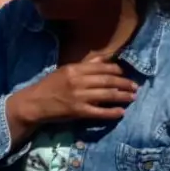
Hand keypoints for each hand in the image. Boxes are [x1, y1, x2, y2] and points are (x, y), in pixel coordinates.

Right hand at [13, 53, 137, 124]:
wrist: (34, 103)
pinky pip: (100, 112)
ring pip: (107, 95)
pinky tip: (121, 112)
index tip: (125, 74)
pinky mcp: (79, 111)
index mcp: (74, 69)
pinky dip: (112, 112)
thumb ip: (85, 65)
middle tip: (135, 86)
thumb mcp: (65, 71)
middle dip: (124, 83)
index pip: (101, 67)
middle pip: (107, 81)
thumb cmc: (49, 86)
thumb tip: (104, 59)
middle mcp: (77, 81)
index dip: (116, 71)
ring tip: (133, 97)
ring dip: (122, 96)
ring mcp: (79, 97)